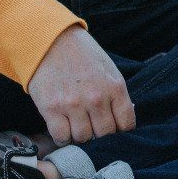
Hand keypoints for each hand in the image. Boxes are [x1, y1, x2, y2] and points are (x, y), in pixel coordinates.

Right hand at [28, 27, 133, 144]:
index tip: (110, 125)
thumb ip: (117, 96)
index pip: (126, 125)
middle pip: (105, 134)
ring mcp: (73, 104)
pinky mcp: (51, 108)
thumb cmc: (83, 56)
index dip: (119, 129)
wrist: (51, 40)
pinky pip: (61, 136)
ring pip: (83, 138)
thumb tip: (124, 120)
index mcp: (115, 87)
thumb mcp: (109, 71)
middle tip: (91, 125)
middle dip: (99, 133)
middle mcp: (96, 98)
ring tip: (76, 124)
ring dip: (80, 135)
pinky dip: (62, 137)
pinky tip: (63, 128)